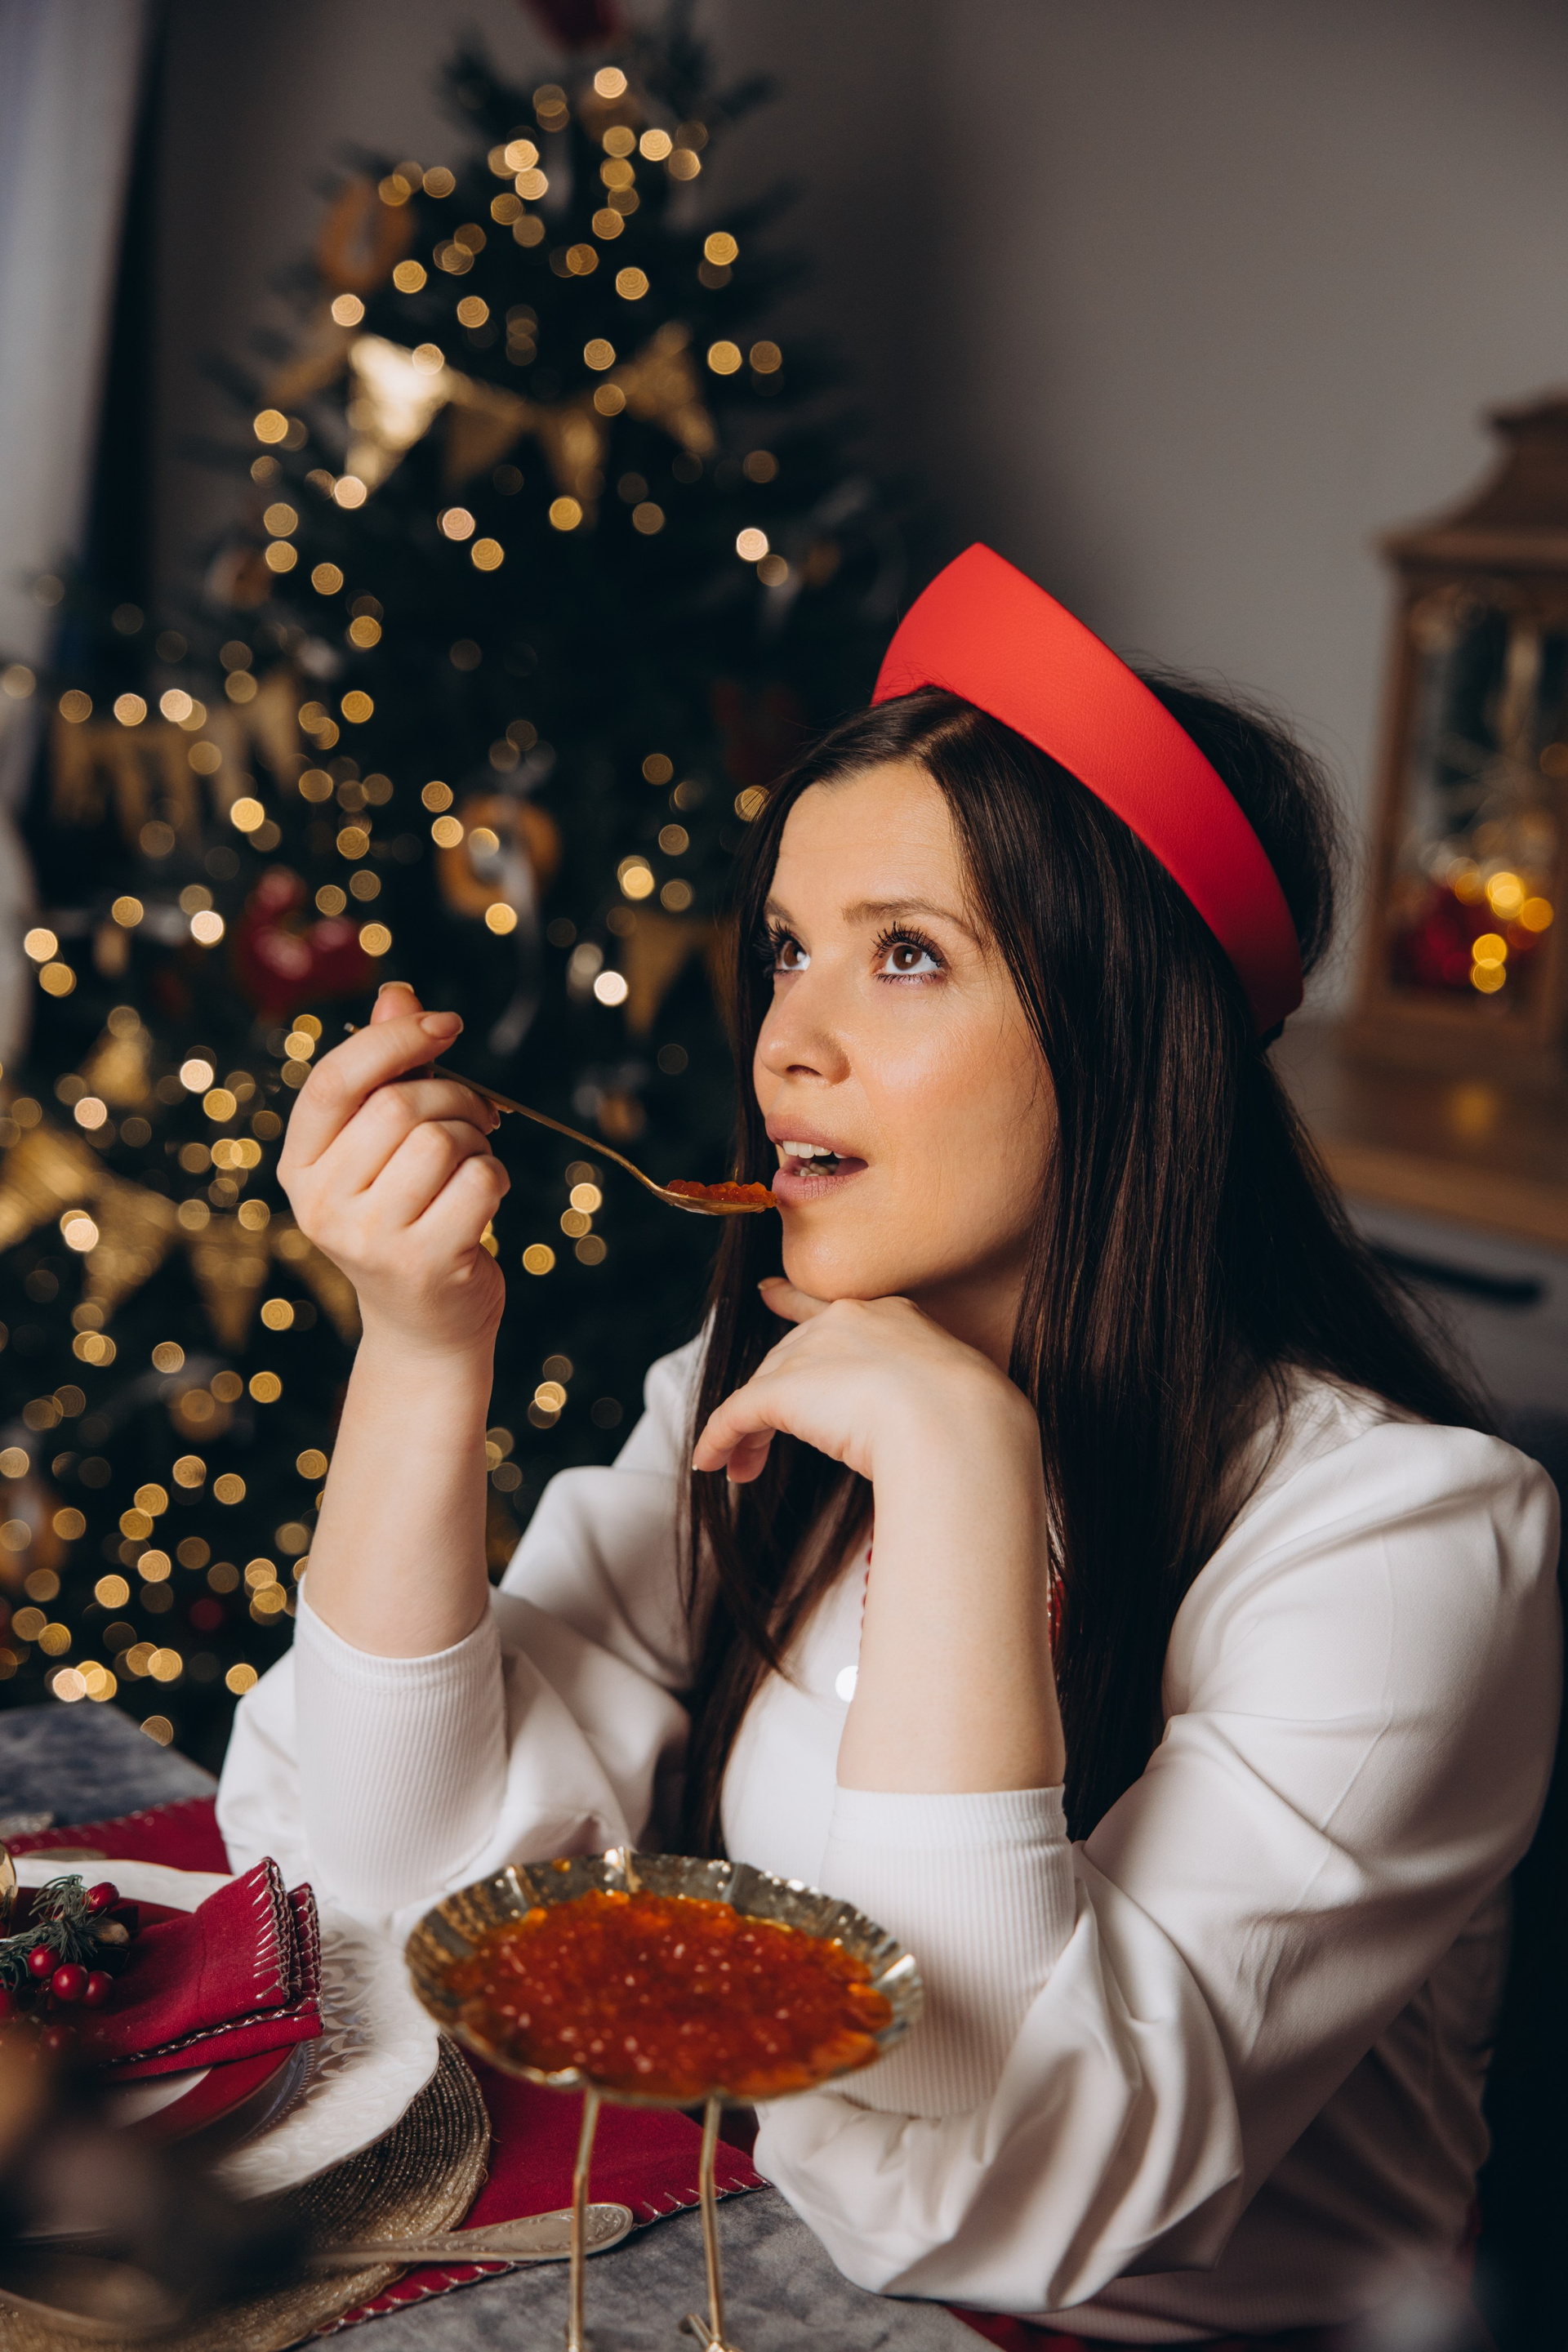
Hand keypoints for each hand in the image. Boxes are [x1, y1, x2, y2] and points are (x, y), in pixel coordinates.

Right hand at [278, 981, 508, 1356]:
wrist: (425, 1325)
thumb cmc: (409, 1218)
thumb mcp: (385, 1146)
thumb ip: (388, 1070)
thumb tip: (397, 994)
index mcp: (301, 1165)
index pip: (334, 1080)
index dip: (393, 1040)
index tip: (446, 1024)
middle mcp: (321, 1204)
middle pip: (398, 1106)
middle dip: (454, 1097)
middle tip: (478, 1117)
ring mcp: (367, 1239)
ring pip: (441, 1140)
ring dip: (476, 1141)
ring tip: (473, 1166)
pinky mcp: (421, 1263)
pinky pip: (478, 1182)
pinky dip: (496, 1179)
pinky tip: (484, 1203)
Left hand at [692, 1278, 1034, 1487]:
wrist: (959, 1423)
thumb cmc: (972, 1421)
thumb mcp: (951, 1397)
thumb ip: (924, 1401)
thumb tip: (928, 1433)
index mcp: (893, 1317)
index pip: (829, 1309)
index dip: (792, 1305)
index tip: (768, 1293)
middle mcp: (846, 1322)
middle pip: (789, 1359)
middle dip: (770, 1399)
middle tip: (753, 1440)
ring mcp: (814, 1353)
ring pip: (763, 1390)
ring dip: (747, 1432)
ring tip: (742, 1470)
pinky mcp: (784, 1390)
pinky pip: (737, 1415)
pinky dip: (719, 1440)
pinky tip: (709, 1463)